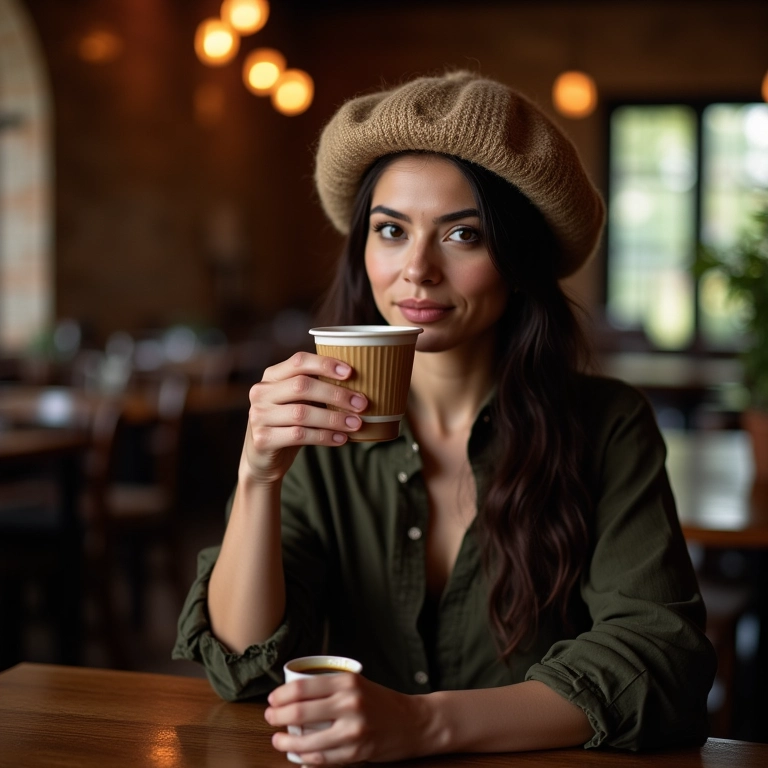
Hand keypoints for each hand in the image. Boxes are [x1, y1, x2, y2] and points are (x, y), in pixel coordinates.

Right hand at [241, 352, 367, 484]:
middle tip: (361, 404)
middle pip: (302, 386)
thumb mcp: (298, 402)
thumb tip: (359, 387)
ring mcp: (258, 416)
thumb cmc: (288, 424)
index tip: (350, 372)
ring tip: (356, 424)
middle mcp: (261, 392)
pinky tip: (341, 438)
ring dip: (334, 418)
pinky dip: (324, 437)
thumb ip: (317, 390)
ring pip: (302, 413)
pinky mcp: (262, 439)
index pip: (299, 361)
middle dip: (336, 394)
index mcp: (272, 376)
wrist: (263, 459)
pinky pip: (299, 435)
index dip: (325, 364)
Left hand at [265, 673, 432, 764]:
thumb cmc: (381, 701)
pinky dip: (306, 757)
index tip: (272, 699)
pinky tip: (298, 754)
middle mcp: (350, 704)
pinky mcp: (356, 752)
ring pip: (307, 741)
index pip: (303, 687)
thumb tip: (292, 693)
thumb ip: (330, 687)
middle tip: (270, 717)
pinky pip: (322, 758)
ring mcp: (353, 730)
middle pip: (299, 712)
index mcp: (348, 682)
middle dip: (277, 716)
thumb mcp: (357, 683)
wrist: (412, 722)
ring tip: (279, 740)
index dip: (281, 695)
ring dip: (286, 742)